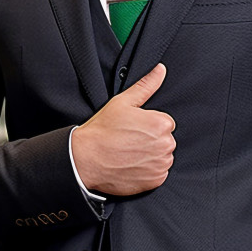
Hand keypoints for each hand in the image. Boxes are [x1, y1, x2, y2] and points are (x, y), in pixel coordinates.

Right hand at [71, 63, 174, 195]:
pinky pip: (158, 173)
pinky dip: (148, 171)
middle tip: (129, 141)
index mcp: (161, 123)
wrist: (86, 159)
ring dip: (150, 156)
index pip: (165, 123)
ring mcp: (161, 164)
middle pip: (165, 140)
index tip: (133, 129)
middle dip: (151, 140)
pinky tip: (131, 165)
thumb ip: (146, 85)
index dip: (148, 124)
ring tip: (129, 153)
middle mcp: (165, 144)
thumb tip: (160, 70)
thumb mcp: (123, 102)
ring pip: (162, 157)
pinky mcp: (155, 180)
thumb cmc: (102, 130)